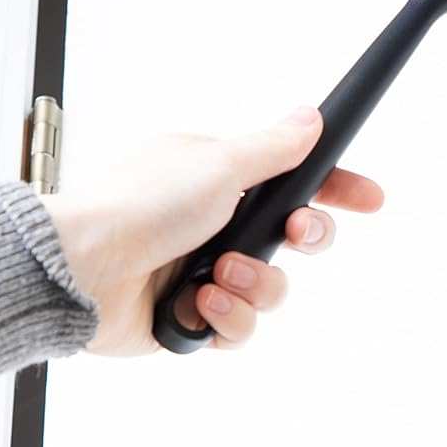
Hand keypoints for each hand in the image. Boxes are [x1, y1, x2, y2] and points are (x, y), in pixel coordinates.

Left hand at [44, 106, 382, 355]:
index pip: (296, 180)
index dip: (336, 190)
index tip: (370, 199)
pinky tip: (198, 303)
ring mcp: (203, 270)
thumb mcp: (219, 164)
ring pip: (272, 289)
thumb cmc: (138, 207)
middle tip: (292, 235)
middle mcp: (217, 222)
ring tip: (217, 275)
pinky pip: (238, 329)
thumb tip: (311, 118)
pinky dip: (225, 317)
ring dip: (254, 283)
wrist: (77, 272)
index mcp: (222, 177)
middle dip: (304, 239)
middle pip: (295, 238)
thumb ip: (274, 148)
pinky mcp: (189, 318)